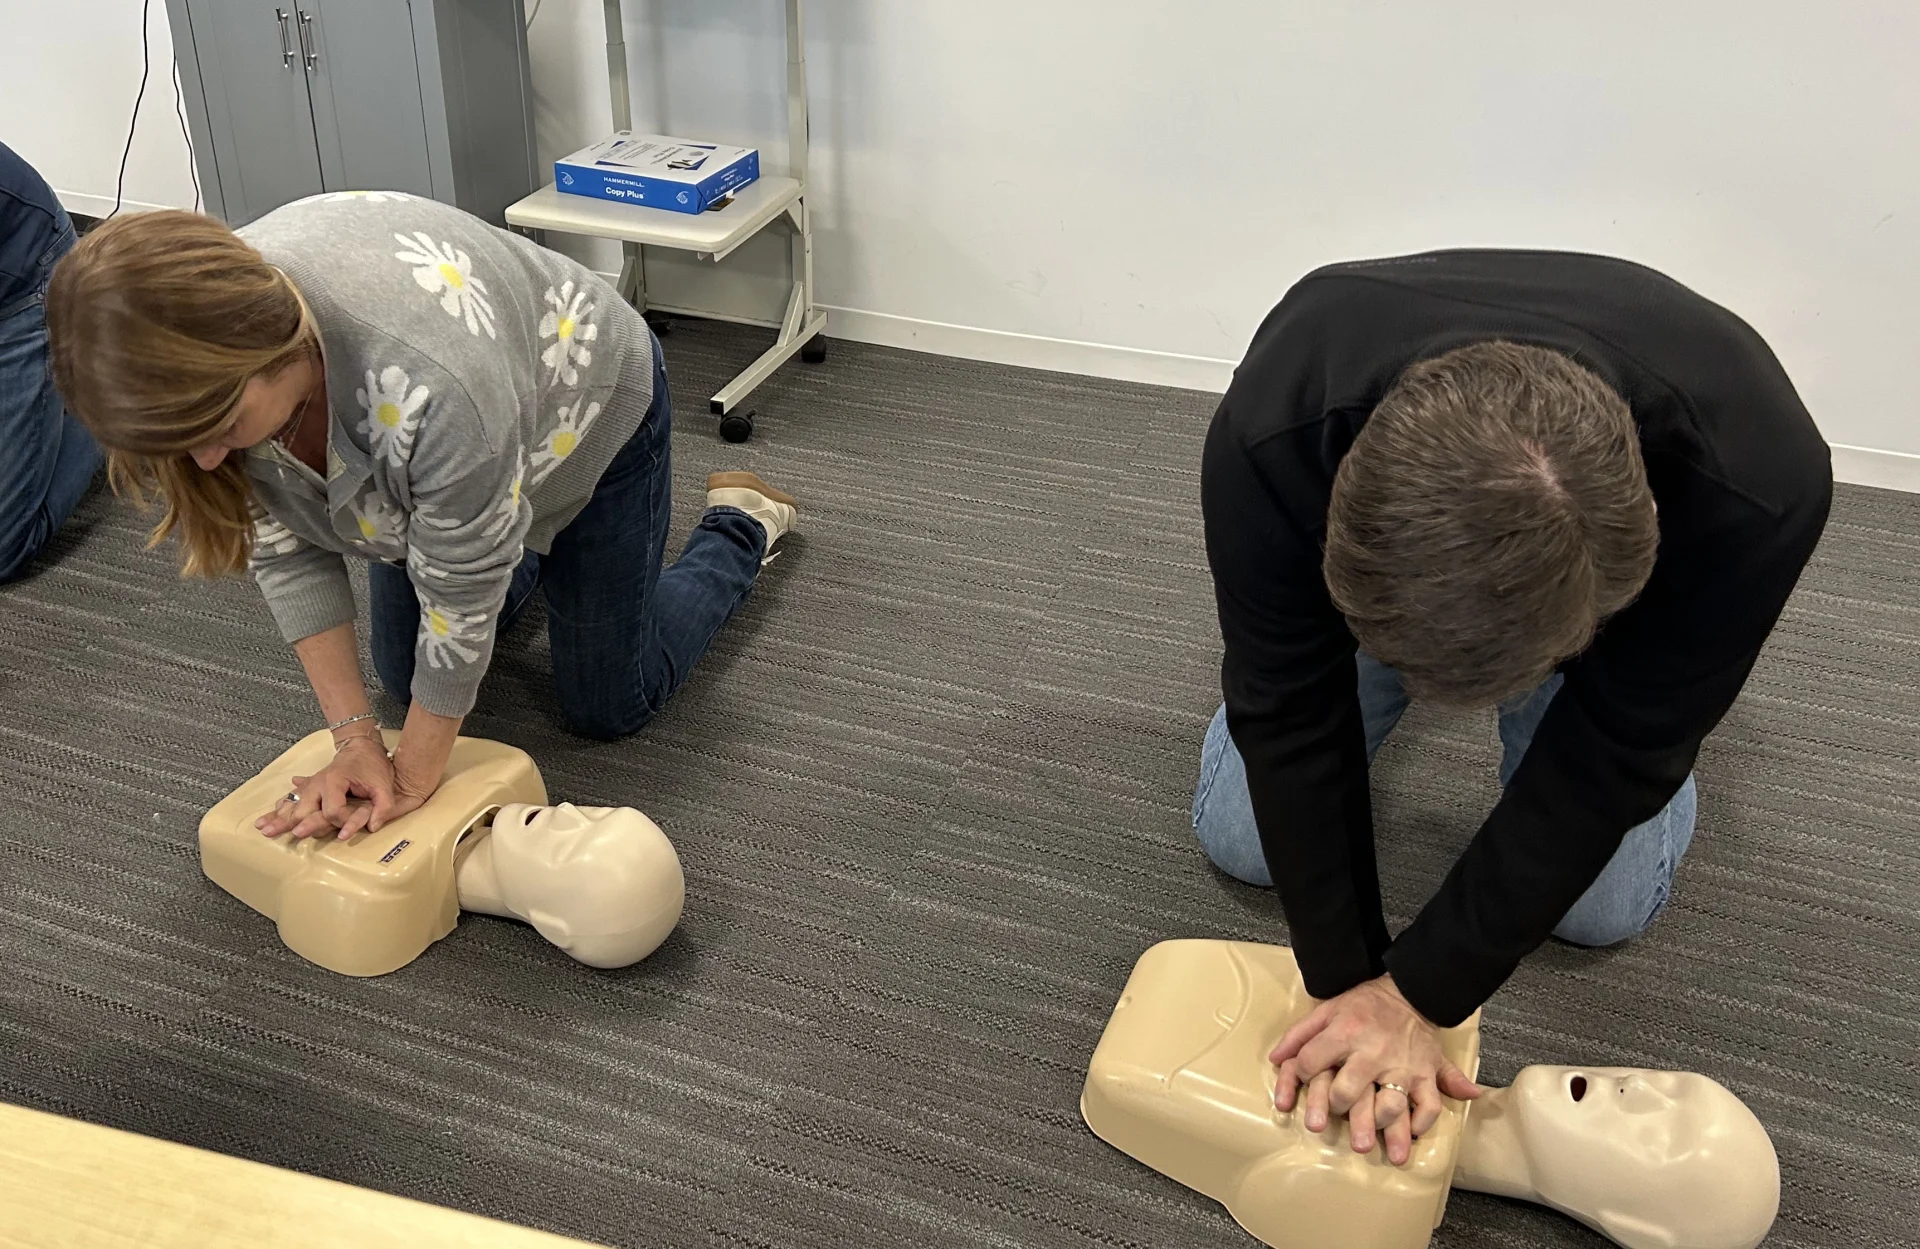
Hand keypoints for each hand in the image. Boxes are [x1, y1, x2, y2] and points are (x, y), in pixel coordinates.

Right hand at [256, 736, 398, 839]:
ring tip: (262, 827)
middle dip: (288, 821)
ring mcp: (311, 785)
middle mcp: (318, 784)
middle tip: (271, 833)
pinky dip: (279, 808)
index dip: (342, 822)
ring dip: (277, 815)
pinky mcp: (309, 786)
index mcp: (335, 782)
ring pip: (291, 803)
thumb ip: (383, 806)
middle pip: (302, 808)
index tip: (351, 826)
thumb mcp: (384, 785)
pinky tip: (265, 817)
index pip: (333, 811)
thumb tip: (374, 826)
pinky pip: (291, 798)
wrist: (361, 746)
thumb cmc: (372, 766)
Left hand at [1269, 974, 1480, 1165]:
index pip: (1311, 1062)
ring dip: (1382, 1129)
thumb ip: (1299, 1034)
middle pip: (1348, 1092)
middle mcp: (1372, 1052)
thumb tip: (1275, 1059)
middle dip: (1334, 1110)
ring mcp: (1402, 1066)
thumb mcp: (1327, 1009)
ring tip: (1373, 1148)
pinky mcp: (1426, 1073)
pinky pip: (1428, 1104)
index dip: (1295, 1076)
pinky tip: (1411, 1132)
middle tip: (1326, 1127)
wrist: (1409, 992)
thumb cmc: (1363, 1005)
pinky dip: (1421, 1123)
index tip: (1297, 1085)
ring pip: (1391, 1105)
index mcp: (1344, 1032)